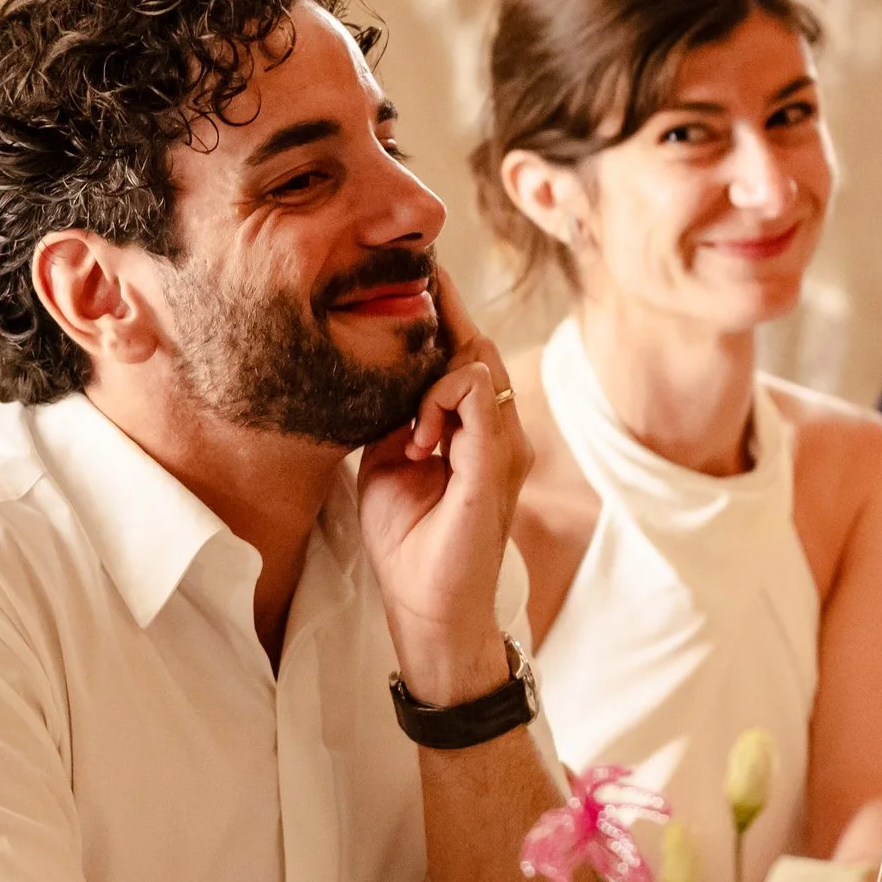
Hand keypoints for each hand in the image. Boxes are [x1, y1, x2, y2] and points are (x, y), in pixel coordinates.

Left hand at [356, 267, 531, 702]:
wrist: (428, 608)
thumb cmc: (410, 542)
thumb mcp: (387, 463)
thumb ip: (393, 418)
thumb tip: (376, 375)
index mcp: (474, 429)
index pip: (463, 355)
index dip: (442, 313)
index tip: (415, 273)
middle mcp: (499, 431)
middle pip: (477, 346)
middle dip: (444, 310)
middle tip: (414, 277)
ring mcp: (504, 446)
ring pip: (481, 362)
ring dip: (436, 367)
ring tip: (408, 412)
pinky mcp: (496, 465)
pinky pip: (479, 396)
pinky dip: (443, 398)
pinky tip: (419, 433)